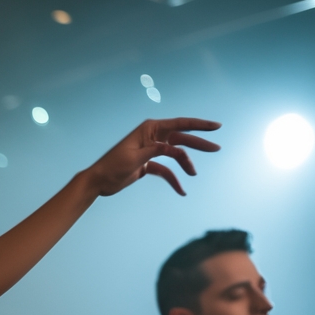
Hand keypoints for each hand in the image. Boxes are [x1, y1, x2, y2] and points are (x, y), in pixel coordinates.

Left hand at [84, 117, 220, 198]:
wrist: (98, 181)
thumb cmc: (112, 166)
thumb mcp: (135, 157)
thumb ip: (155, 150)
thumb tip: (171, 147)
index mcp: (150, 129)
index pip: (180, 124)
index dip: (199, 125)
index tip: (216, 127)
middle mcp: (153, 137)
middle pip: (181, 138)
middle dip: (198, 144)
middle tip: (216, 148)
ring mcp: (151, 150)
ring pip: (175, 154)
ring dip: (185, 164)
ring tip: (193, 174)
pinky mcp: (148, 164)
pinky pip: (165, 170)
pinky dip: (173, 179)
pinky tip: (181, 190)